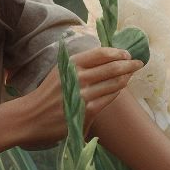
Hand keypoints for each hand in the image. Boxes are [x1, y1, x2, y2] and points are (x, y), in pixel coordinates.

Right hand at [15, 46, 143, 150]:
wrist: (30, 117)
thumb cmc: (47, 94)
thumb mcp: (60, 71)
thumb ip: (80, 65)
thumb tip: (107, 59)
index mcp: (71, 63)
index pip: (101, 53)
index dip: (118, 53)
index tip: (127, 54)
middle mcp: (77, 76)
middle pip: (111, 67)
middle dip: (129, 65)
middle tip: (139, 63)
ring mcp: (82, 94)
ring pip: (113, 84)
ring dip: (125, 79)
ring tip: (130, 76)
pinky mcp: (85, 111)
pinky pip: (107, 99)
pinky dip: (116, 93)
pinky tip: (119, 89)